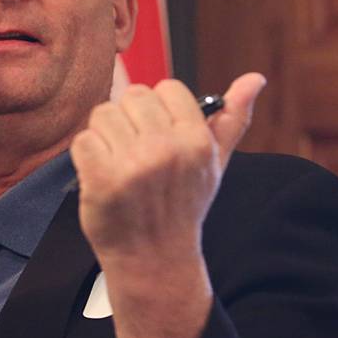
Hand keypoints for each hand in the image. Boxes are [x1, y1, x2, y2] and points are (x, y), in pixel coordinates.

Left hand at [70, 73, 265, 262]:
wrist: (154, 259)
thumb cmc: (183, 206)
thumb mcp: (214, 164)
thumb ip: (231, 119)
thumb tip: (254, 78)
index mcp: (197, 140)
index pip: (166, 88)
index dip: (157, 109)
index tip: (158, 134)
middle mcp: (167, 149)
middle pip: (131, 96)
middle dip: (130, 120)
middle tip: (136, 152)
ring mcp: (134, 165)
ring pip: (103, 114)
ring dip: (105, 137)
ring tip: (119, 164)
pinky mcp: (102, 180)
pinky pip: (83, 140)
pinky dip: (86, 156)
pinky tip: (101, 175)